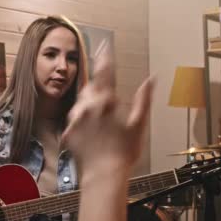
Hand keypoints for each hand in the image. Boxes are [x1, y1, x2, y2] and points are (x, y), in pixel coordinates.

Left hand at [61, 44, 154, 175]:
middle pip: (91, 86)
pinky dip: (82, 119)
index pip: (105, 71)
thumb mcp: (139, 123)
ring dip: (89, 102)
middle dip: (98, 84)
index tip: (104, 45)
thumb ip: (144, 98)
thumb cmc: (125, 151)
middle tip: (105, 87)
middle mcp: (87, 106)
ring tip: (99, 112)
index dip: (105, 57)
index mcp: (106, 101)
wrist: (104, 174)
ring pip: (81, 102)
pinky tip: (90, 128)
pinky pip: (74, 120)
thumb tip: (152, 79)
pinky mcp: (68, 132)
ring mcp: (75, 119)